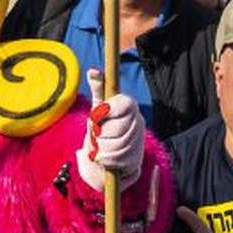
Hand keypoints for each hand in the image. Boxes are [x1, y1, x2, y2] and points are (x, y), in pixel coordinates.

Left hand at [77, 68, 145, 189]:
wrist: (102, 154)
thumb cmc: (100, 126)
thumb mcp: (97, 107)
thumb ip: (97, 88)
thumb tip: (92, 70)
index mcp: (129, 105)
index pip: (122, 105)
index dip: (106, 112)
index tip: (96, 115)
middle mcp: (138, 121)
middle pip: (117, 129)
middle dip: (100, 135)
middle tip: (95, 135)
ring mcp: (139, 141)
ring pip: (118, 146)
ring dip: (101, 150)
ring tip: (98, 148)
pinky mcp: (137, 159)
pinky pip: (120, 161)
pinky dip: (107, 161)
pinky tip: (104, 158)